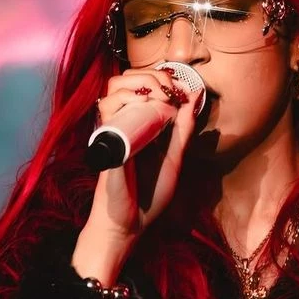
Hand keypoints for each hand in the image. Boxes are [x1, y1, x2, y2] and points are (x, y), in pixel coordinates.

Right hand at [85, 67, 203, 241]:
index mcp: (140, 124)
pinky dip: (127, 99)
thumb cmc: (149, 196)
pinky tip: (145, 106)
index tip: (184, 88)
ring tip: (160, 97)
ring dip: (141, 83)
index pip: (145, 84)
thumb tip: (194, 96)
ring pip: (115, 86)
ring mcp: (112, 128)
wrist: (129, 224)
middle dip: (153, 74)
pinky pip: (108, 107)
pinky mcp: (104, 138)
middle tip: (171, 89)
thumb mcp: (175, 158)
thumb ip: (184, 129)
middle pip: (128, 78)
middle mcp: (124, 122)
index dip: (164, 77)